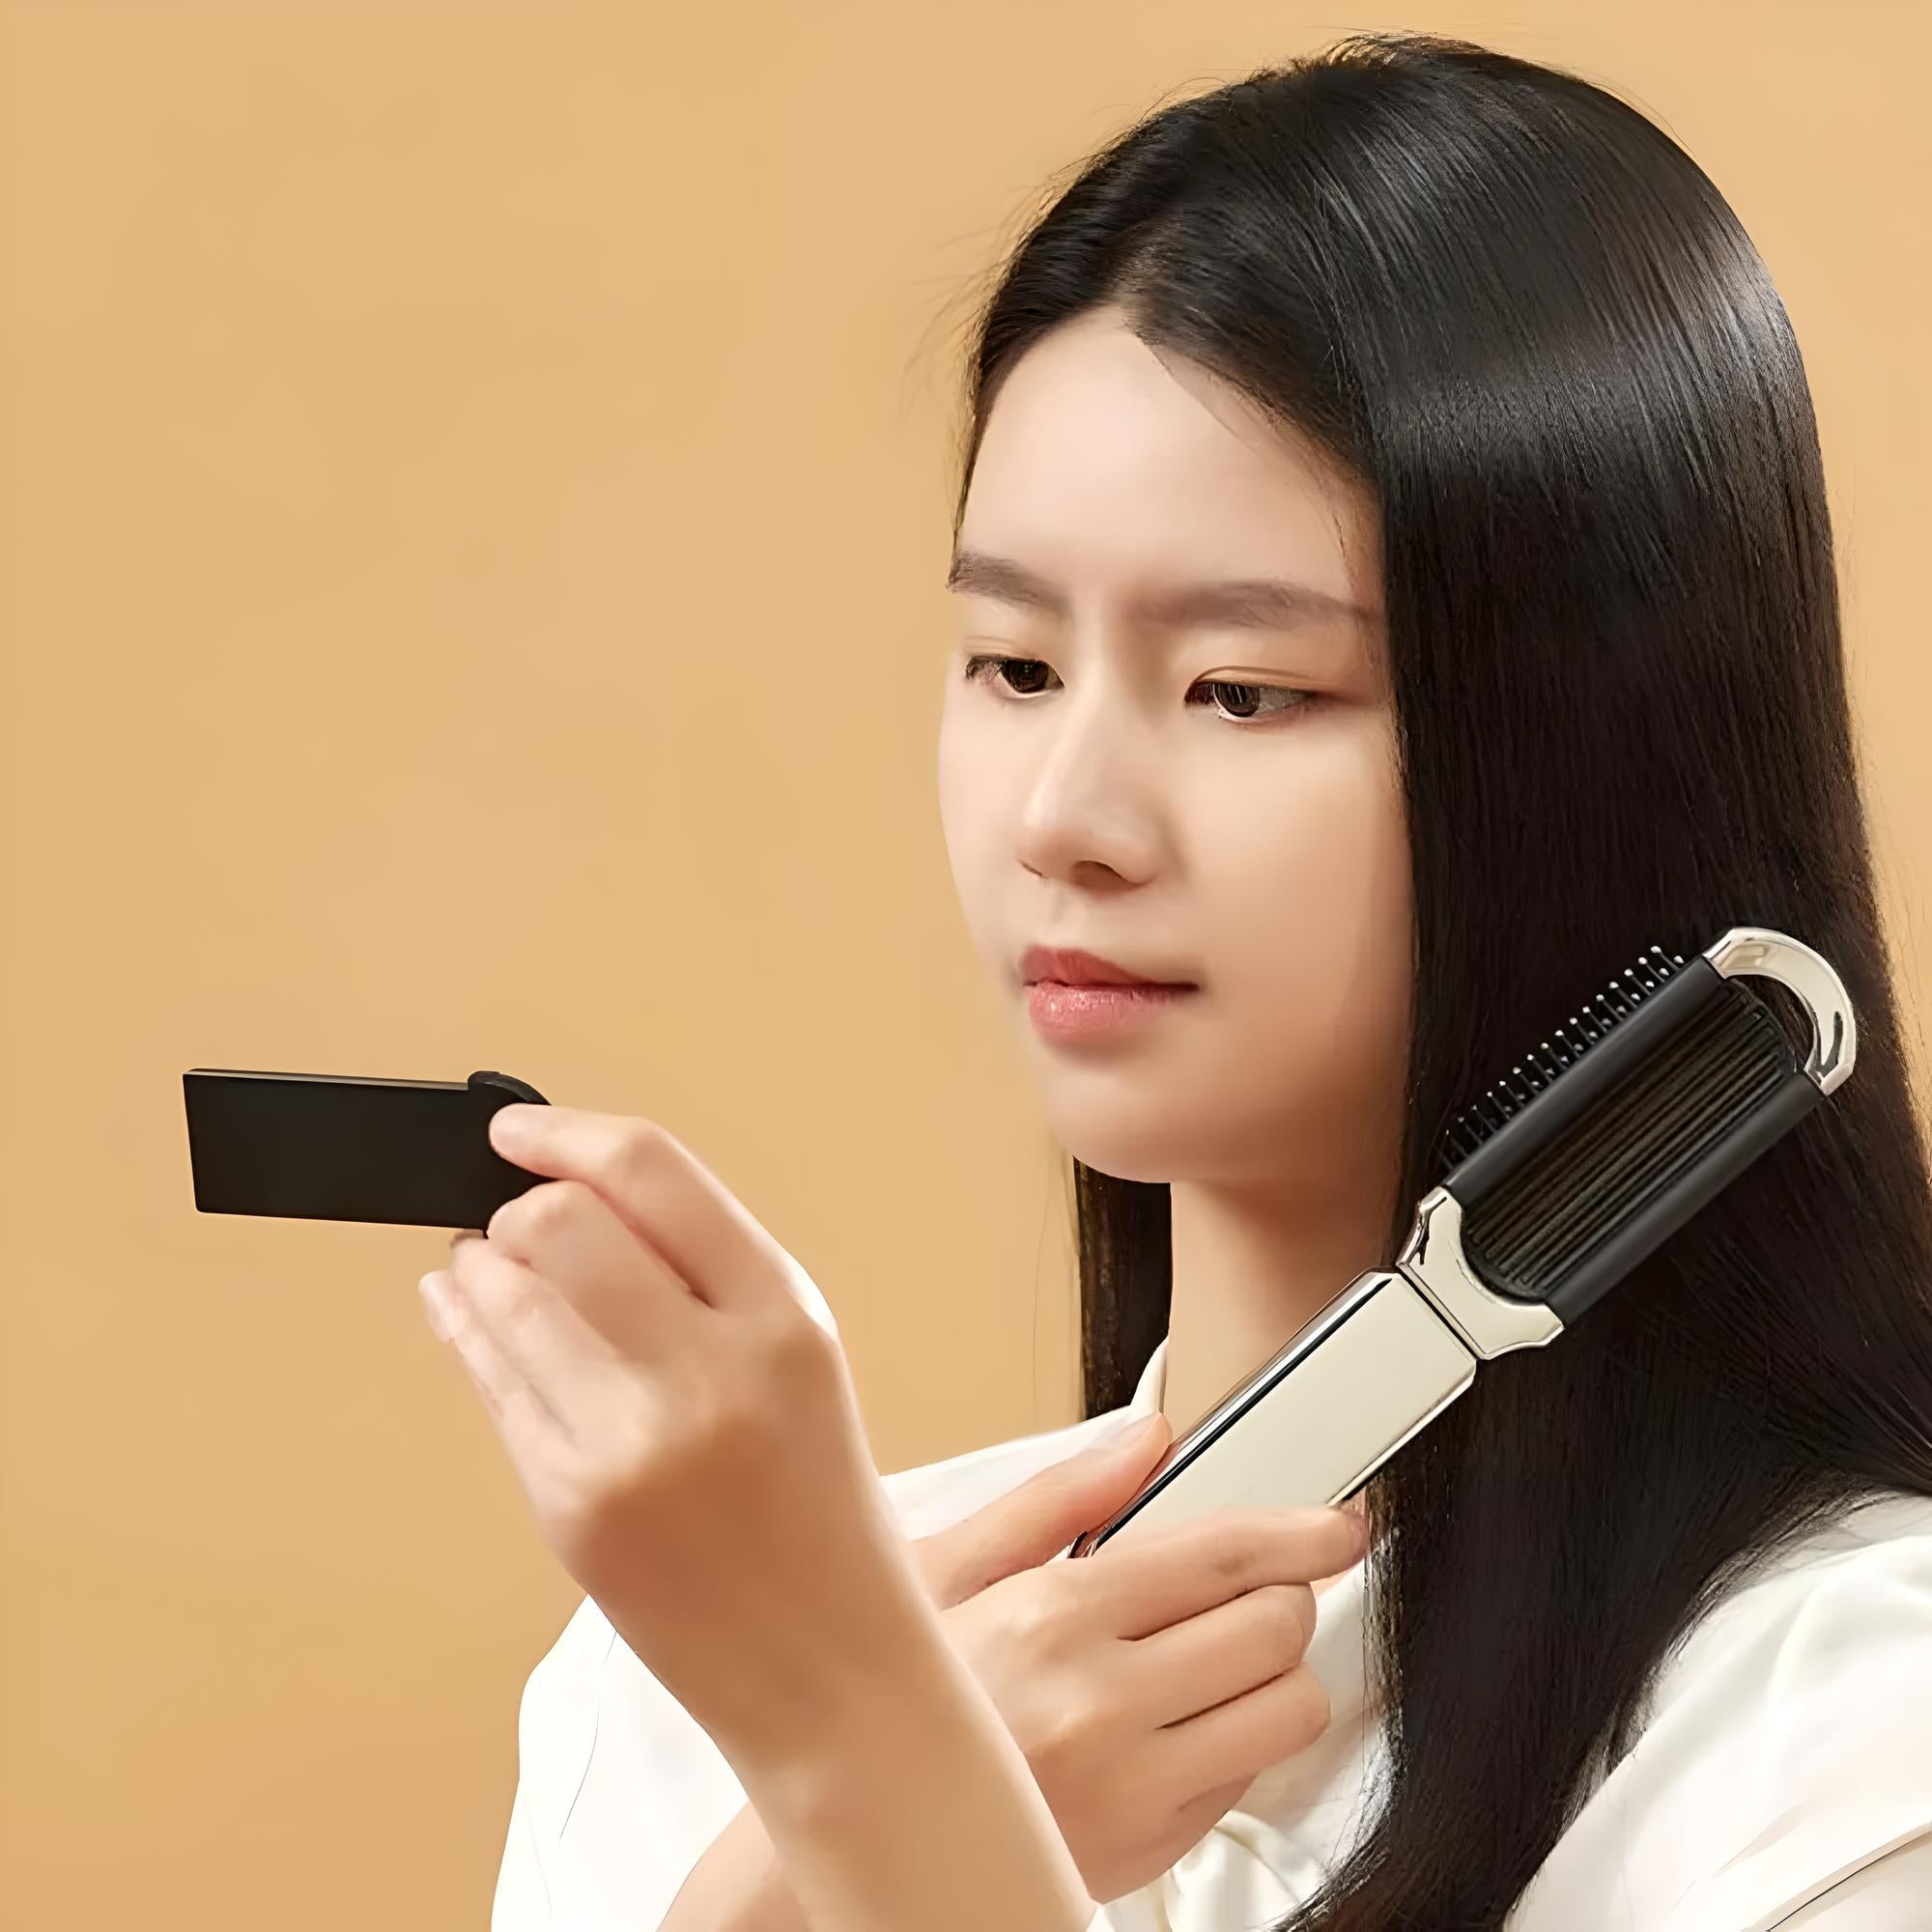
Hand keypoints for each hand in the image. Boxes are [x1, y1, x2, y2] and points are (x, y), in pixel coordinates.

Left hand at [420, 1104, 930, 1767]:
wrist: (829, 1667)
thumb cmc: (821, 1502)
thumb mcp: (799, 1356)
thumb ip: (701, 1271)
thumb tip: (572, 1194)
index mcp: (780, 1318)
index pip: (650, 1173)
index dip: (565, 1133)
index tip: (518, 1127)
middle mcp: (704, 1372)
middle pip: (558, 1223)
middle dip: (518, 1205)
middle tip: (514, 1215)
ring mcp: (627, 1445)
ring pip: (504, 1300)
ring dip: (479, 1265)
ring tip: (482, 1262)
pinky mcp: (568, 1508)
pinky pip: (492, 1390)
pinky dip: (471, 1336)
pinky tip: (469, 1318)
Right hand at [909, 1413, 1368, 1902]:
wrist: (863, 1826)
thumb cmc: (903, 1692)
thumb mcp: (947, 1568)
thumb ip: (1058, 1497)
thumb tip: (1146, 1440)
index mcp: (1052, 1615)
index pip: (1221, 1558)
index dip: (1299, 1532)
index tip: (1337, 1525)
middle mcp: (1100, 1704)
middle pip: (1274, 1628)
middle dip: (1284, 1598)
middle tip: (1256, 1590)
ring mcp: (1132, 1787)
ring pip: (1287, 1710)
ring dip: (1277, 1673)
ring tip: (1224, 1657)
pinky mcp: (1150, 1848)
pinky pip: (1249, 1778)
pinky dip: (1238, 1740)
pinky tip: (1179, 1720)